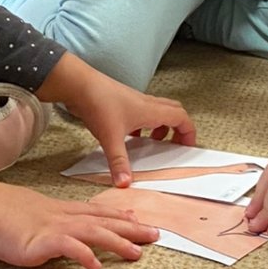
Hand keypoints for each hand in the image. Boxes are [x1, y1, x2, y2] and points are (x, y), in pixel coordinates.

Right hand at [0, 171, 158, 268]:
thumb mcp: (29, 213)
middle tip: (155, 234)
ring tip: (137, 253)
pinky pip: (68, 248)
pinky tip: (96, 267)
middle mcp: (62, 217)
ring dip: (117, 242)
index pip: (95, 211)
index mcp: (59, 210)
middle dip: (131, 228)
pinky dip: (84, 256)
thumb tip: (54, 233)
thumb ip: (46, 223)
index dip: (118, 214)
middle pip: (103, 220)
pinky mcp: (42, 241)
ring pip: (94, 232)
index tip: (137, 216)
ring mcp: (54, 228)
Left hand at [38, 51, 195, 184]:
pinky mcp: (122, 101)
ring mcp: (134, 100)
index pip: (181, 117)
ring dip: (161, 126)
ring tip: (152, 143)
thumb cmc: (98, 104)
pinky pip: (142, 111)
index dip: (189, 132)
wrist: (78, 85)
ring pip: (157, 111)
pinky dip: (143, 124)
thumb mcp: (110, 138)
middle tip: (174, 145)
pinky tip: (130, 136)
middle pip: (173, 112)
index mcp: (151, 110)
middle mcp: (146, 103)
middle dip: (178, 129)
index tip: (187, 147)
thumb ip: (119, 162)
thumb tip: (125, 183)